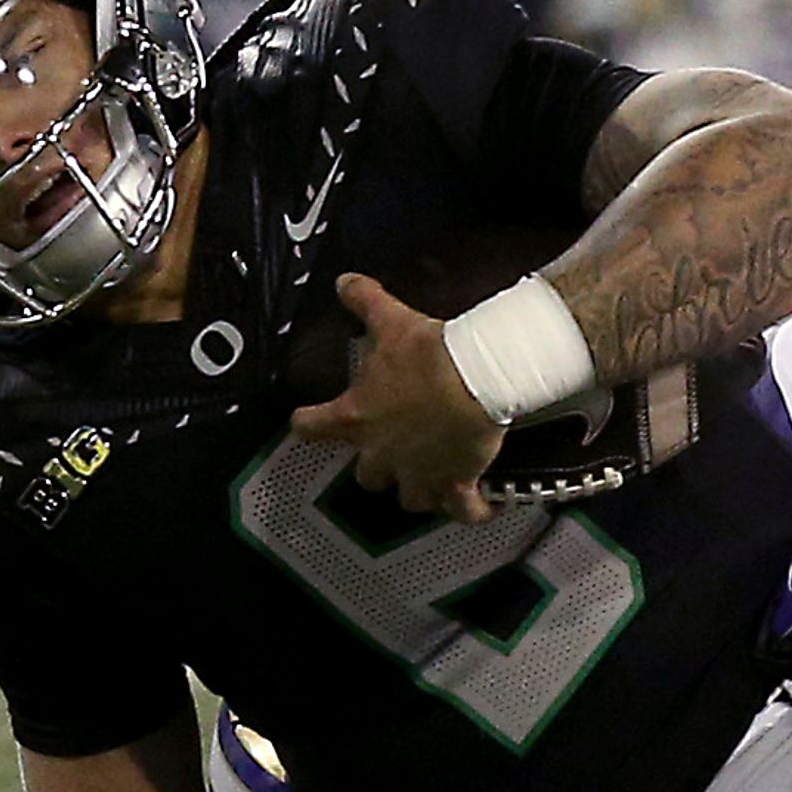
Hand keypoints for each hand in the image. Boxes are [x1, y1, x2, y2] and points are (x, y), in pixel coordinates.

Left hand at [291, 274, 508, 520]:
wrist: (477, 377)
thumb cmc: (428, 354)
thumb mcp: (391, 321)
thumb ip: (364, 302)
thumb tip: (343, 281)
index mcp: (355, 416)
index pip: (310, 427)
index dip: (308, 423)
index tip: (308, 422)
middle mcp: (380, 455)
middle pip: (366, 477)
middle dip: (377, 467)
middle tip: (392, 449)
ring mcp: (417, 475)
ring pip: (410, 499)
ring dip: (420, 491)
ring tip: (435, 479)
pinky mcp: (455, 485)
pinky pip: (463, 511)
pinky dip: (473, 510)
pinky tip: (484, 507)